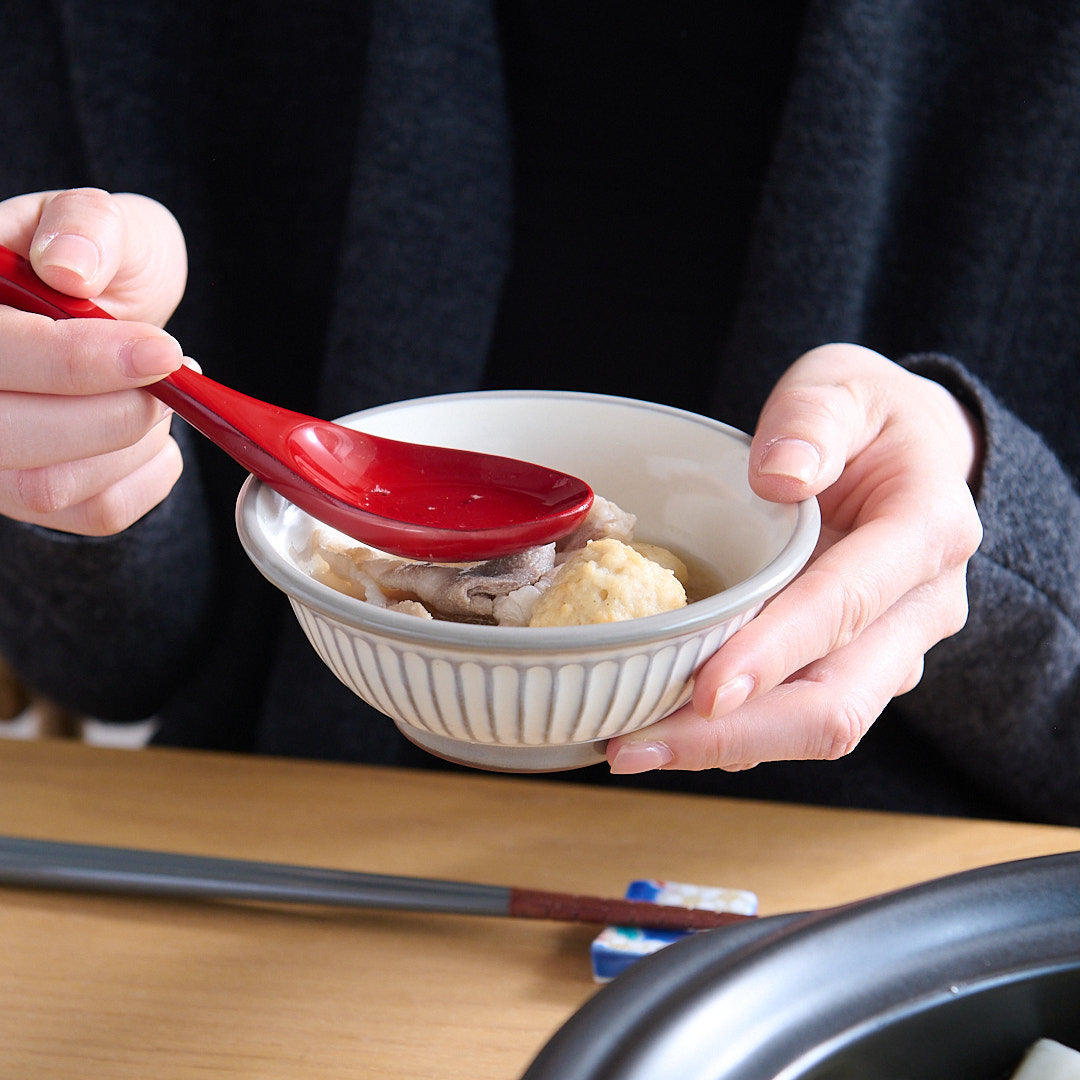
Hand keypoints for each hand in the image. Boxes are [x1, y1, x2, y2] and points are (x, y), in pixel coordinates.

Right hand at [0, 188, 188, 534]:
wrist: (104, 308)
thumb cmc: (92, 260)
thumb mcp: (92, 217)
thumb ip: (83, 225)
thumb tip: (69, 268)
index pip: (0, 354)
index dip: (82, 362)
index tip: (163, 352)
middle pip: (15, 438)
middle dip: (118, 413)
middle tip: (170, 375)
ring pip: (51, 488)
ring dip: (135, 444)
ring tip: (162, 396)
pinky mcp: (25, 495)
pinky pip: (93, 514)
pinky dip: (149, 477)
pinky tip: (156, 435)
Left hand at [607, 343, 983, 773]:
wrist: (911, 456)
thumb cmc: (872, 420)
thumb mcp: (846, 386)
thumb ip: (816, 417)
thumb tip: (780, 474)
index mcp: (927, 530)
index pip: (850, 603)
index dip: (778, 651)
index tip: (707, 689)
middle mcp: (920, 607)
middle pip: (836, 701)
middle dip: (736, 734)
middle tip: (636, 742)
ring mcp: (889, 648)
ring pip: (815, 724)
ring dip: (723, 747)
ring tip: (629, 746)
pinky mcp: (852, 666)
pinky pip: (793, 715)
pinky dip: (729, 733)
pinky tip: (662, 729)